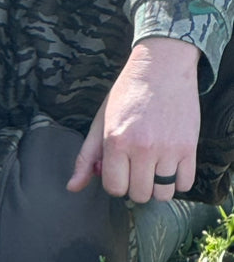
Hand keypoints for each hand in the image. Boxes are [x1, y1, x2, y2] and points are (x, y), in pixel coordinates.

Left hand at [66, 37, 201, 201]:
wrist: (162, 68)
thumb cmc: (127, 95)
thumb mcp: (100, 123)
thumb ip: (86, 158)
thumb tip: (72, 188)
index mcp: (116, 141)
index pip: (114, 188)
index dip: (115, 182)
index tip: (119, 170)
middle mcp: (142, 148)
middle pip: (139, 194)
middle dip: (135, 186)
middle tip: (136, 168)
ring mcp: (168, 149)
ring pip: (163, 193)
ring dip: (157, 186)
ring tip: (154, 168)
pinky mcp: (189, 147)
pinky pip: (185, 183)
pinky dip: (177, 181)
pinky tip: (170, 166)